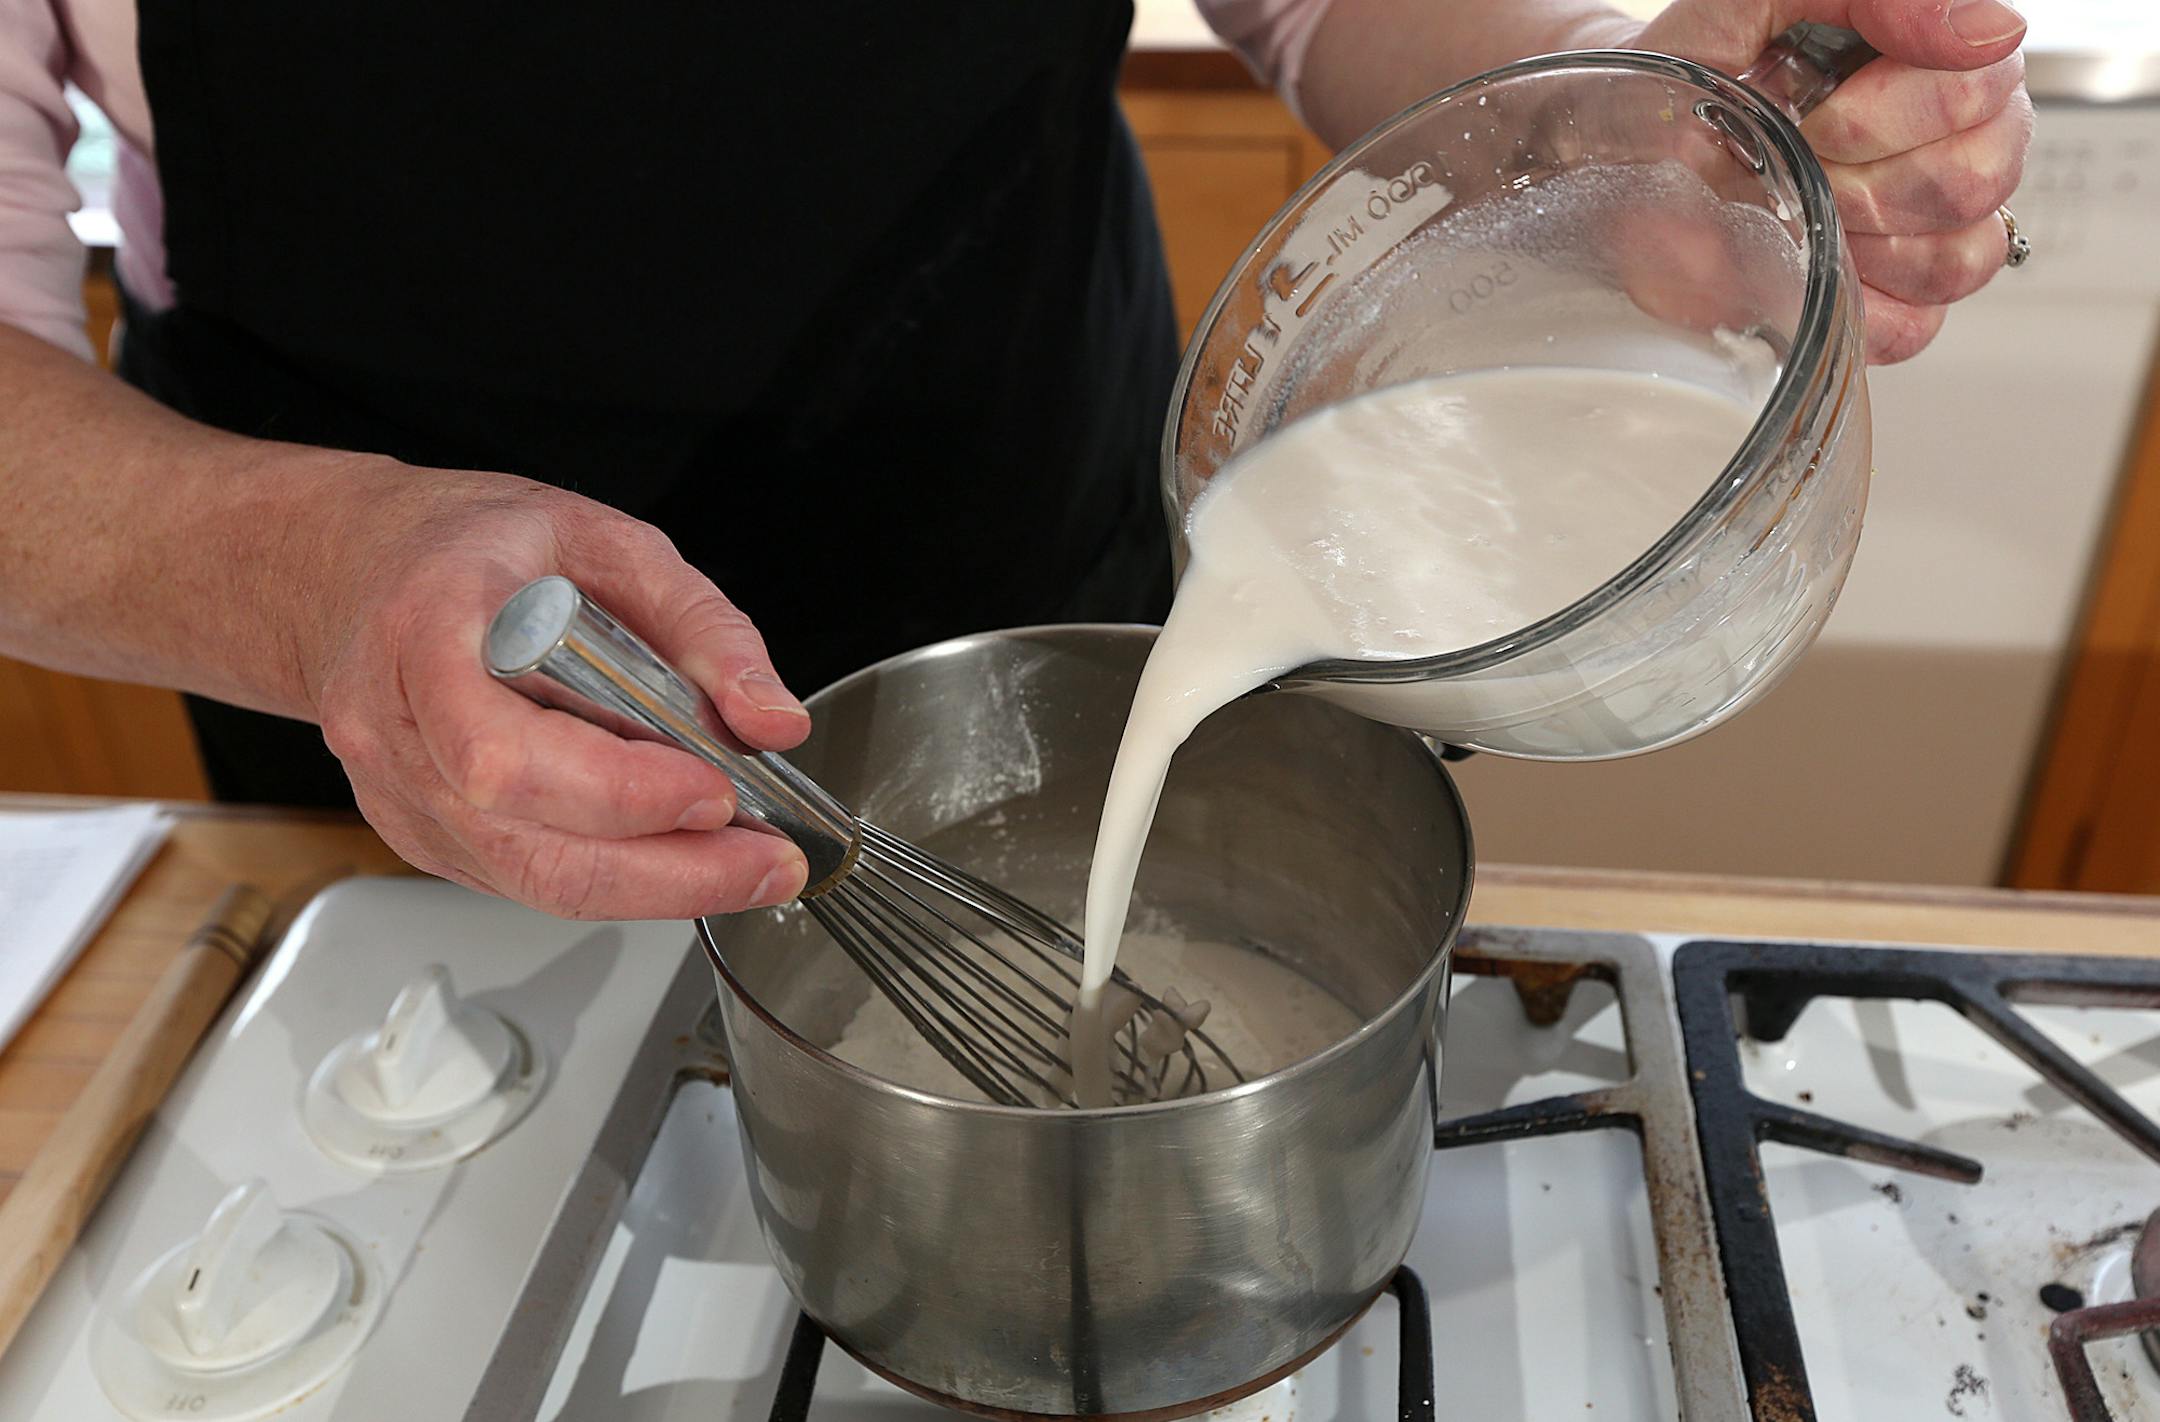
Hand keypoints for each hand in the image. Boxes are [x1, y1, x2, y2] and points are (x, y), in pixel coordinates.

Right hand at [303, 462, 813, 919]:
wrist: (353, 567)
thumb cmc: (470, 548)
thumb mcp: (601, 539)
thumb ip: (700, 624)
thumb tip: (771, 717)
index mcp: (428, 634)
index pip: (509, 755)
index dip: (620, 791)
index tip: (715, 787)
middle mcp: (397, 730)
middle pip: (528, 845)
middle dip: (665, 871)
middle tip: (764, 861)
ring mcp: (399, 794)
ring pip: (529, 882)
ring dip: (653, 890)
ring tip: (742, 866)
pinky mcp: (421, 833)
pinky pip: (521, 880)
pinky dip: (610, 880)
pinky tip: (672, 854)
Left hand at [1632, 0, 2032, 362]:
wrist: (1622, 149)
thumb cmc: (1693, 73)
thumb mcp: (1757, 0)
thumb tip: (1991, 29)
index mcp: (1940, 62)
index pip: (1986, 88)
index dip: (1886, 110)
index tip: (1811, 111)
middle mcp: (1955, 142)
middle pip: (1979, 175)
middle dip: (1861, 174)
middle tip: (1794, 159)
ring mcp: (1931, 231)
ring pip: (1961, 255)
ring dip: (1859, 236)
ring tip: (1798, 205)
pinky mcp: (1896, 308)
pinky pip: (1918, 325)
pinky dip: (1852, 303)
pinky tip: (1807, 261)